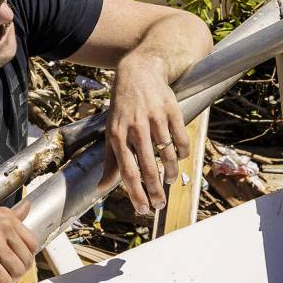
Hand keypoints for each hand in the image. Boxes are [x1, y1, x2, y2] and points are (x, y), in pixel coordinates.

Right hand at [0, 199, 39, 282]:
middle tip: (0, 277)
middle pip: (27, 259)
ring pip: (17, 272)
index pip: (31, 242)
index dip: (23, 258)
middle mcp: (2, 227)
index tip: (11, 265)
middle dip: (16, 273)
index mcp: (4, 217)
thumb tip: (27, 207)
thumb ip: (6, 214)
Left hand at [102, 53, 188, 215]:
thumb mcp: (111, 131)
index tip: (143, 210)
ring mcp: (155, 118)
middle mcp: (135, 127)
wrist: (139, 72)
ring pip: (167, 155)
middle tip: (159, 205)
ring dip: (170, 173)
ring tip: (169, 181)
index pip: (127, 171)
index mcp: (117, 134)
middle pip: (148, 167)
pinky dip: (182, 153)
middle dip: (155, 191)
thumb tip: (101, 189)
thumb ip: (110, 161)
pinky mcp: (172, 110)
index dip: (136, 193)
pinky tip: (178, 158)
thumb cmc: (123, 107)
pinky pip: (181, 139)